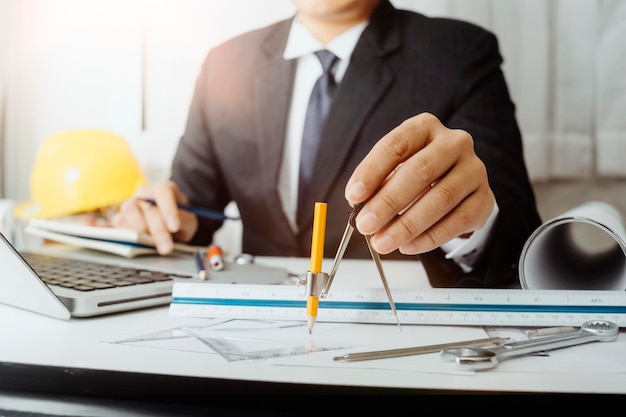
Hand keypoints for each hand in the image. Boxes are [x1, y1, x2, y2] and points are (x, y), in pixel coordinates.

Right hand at [111, 180, 197, 254]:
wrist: (170, 230)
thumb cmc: (180, 222)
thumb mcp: (189, 222)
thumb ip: (184, 221)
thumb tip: (172, 226)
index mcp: (164, 189)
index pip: (163, 191)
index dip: (168, 209)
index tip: (174, 227)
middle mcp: (144, 193)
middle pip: (147, 207)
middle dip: (158, 230)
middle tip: (167, 247)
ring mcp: (130, 204)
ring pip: (129, 211)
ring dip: (141, 231)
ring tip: (152, 245)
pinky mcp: (120, 218)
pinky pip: (119, 224)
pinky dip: (128, 235)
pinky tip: (138, 244)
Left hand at [344, 112, 494, 254]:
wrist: (456, 187)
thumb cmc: (416, 175)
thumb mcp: (393, 171)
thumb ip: (377, 184)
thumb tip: (359, 205)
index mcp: (425, 127)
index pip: (396, 145)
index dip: (372, 171)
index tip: (353, 196)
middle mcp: (454, 143)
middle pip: (420, 171)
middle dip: (388, 202)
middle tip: (366, 225)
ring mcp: (473, 170)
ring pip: (441, 198)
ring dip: (407, 225)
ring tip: (383, 242)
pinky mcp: (484, 198)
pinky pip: (458, 220)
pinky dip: (430, 237)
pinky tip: (409, 246)